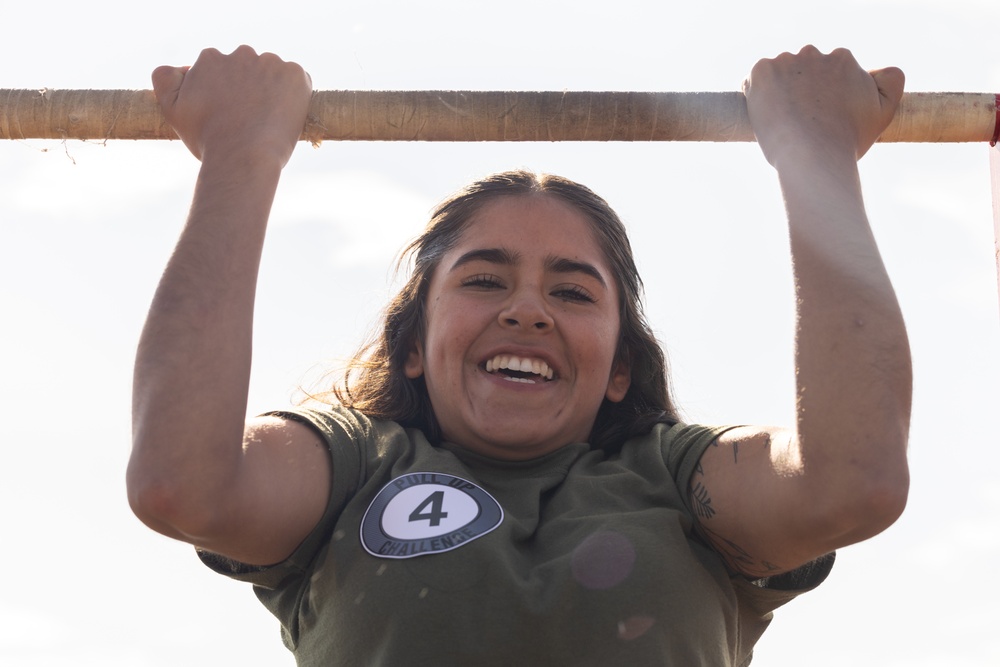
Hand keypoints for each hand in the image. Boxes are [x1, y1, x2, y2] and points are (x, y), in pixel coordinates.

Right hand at [152, 45, 312, 166]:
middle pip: (248, 68)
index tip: (230, 112)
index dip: (226, 92)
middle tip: (250, 118)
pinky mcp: (294, 75)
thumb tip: (181, 67)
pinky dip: (296, 94)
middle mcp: (240, 54)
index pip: (221, 69)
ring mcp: (270, 63)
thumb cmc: (208, 140)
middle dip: (250, 87)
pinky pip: (298, 79)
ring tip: (267, 120)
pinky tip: (285, 116)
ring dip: (273, 89)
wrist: (243, 157)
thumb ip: (165, 80)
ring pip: (273, 73)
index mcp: (211, 59)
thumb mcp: (173, 110)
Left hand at [743, 46, 903, 167]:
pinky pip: (753, 79)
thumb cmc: (848, 141)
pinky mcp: (762, 71)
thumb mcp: (884, 112)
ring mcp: (786, 61)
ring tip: (784, 123)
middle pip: (801, 70)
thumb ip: (891, 83)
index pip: (826, 73)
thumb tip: (880, 70)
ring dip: (777, 93)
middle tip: (800, 122)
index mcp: (843, 59)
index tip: (818, 117)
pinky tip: (766, 116)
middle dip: (799, 90)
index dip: (820, 97)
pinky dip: (756, 95)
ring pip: (777, 75)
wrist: (814, 155)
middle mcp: (815, 53)